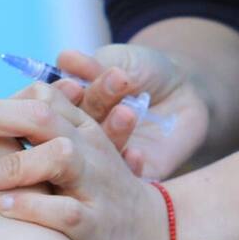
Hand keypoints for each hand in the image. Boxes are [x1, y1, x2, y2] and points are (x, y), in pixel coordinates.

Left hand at [0, 83, 168, 239]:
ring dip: (12, 164)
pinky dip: (31, 207)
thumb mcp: (81, 155)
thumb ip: (43, 136)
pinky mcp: (97, 225)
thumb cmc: (100, 192)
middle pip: (43, 118)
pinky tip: (3, 208)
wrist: (156, 237)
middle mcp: (90, 150)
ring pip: (58, 157)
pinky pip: (65, 211)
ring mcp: (96, 185)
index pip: (41, 97)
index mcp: (83, 129)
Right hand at [57, 44, 209, 178]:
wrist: (187, 91)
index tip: (74, 84)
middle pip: (71, 132)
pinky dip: (130, 165)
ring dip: (110, 132)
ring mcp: (104, 161)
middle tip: (107, 91)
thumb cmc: (145, 70)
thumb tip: (65, 59)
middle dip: (89, 110)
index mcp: (69, 108)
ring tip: (127, 112)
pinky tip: (137, 153)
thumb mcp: (121, 59)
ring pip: (98, 154)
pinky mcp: (131, 180)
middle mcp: (80, 138)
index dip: (60, 98)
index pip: (51, 108)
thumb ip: (95, 64)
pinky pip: (126, 179)